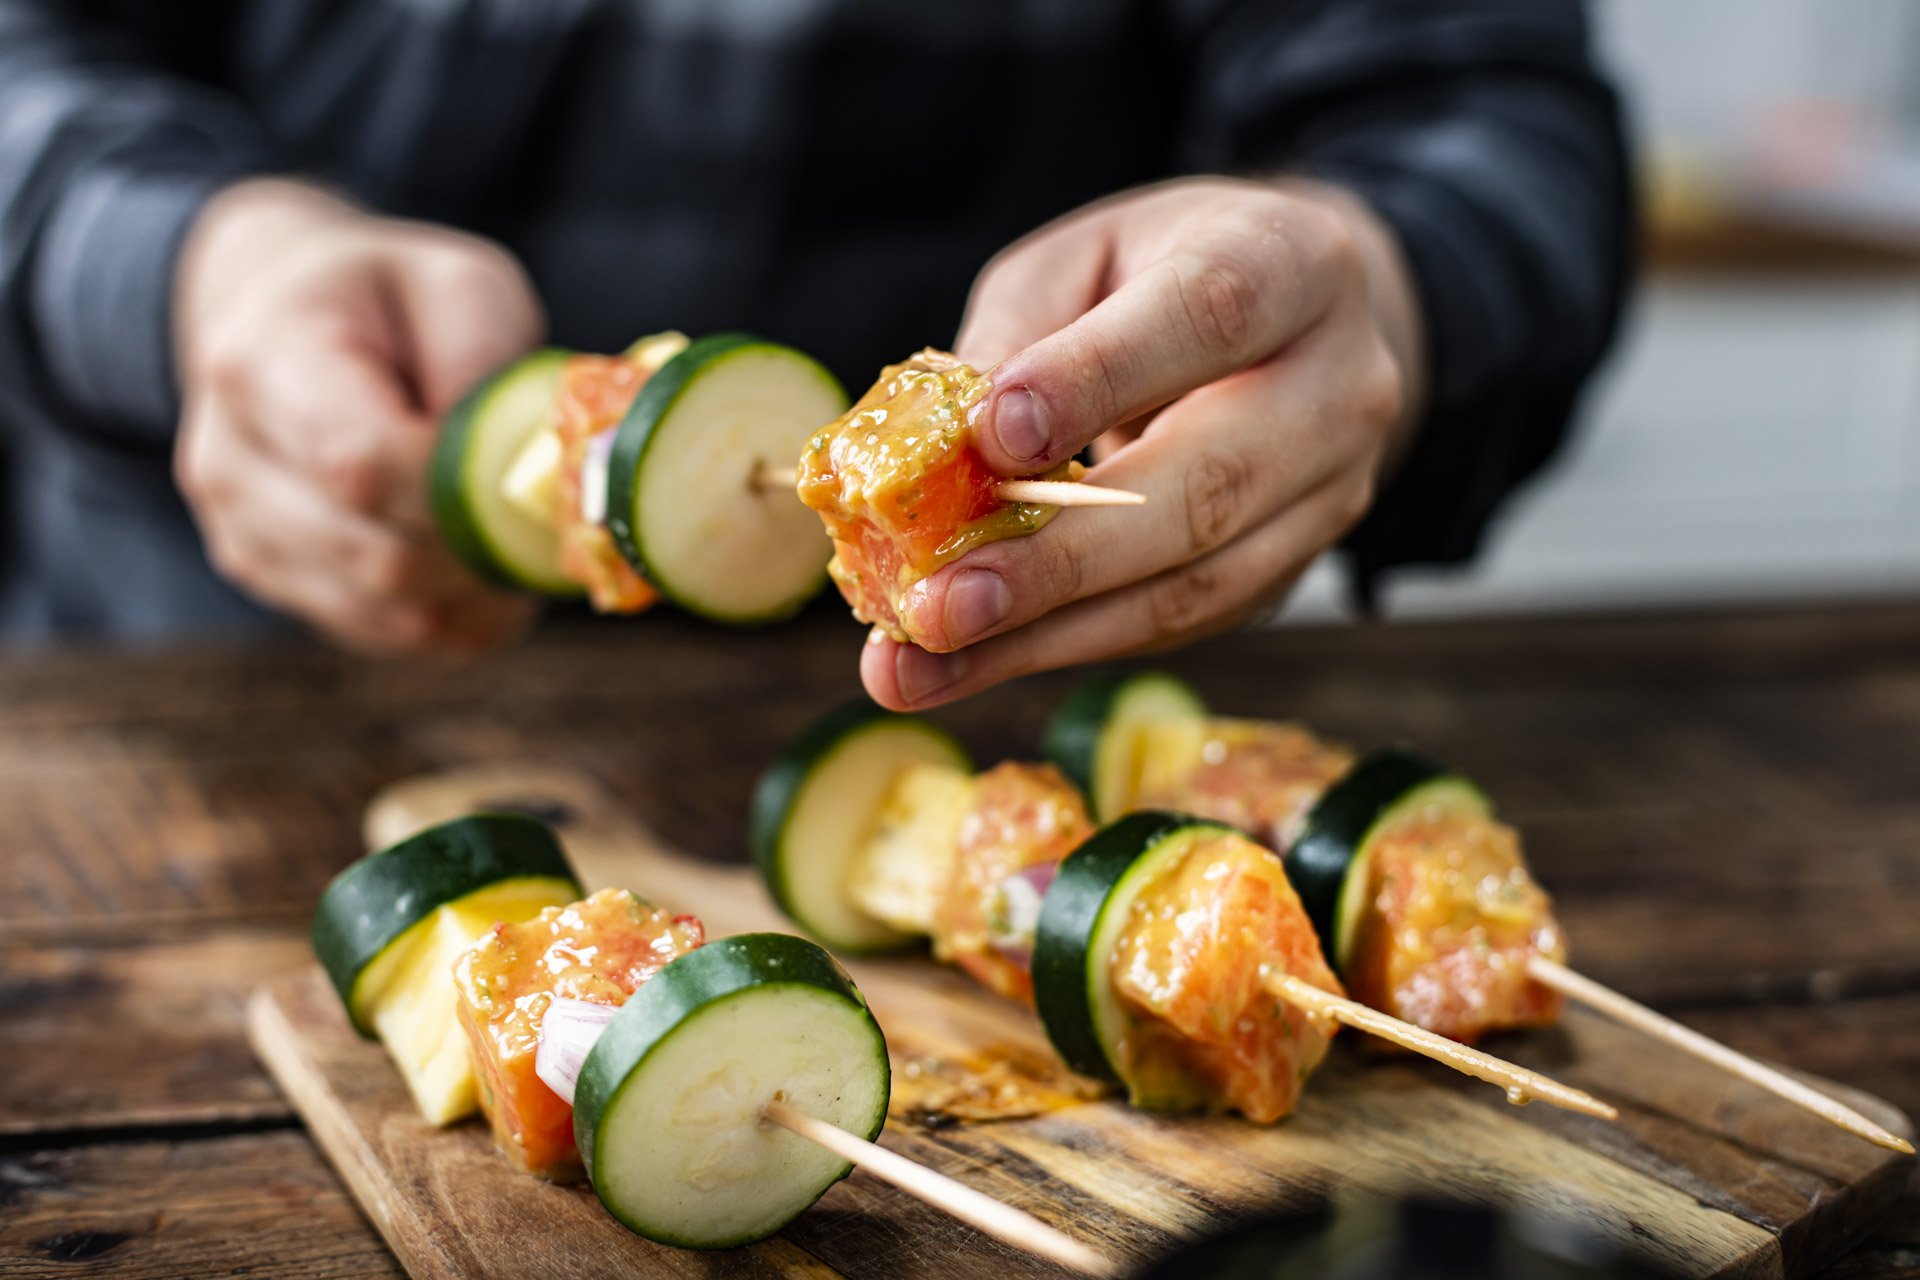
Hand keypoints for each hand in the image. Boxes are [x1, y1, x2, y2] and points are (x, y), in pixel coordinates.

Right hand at [173, 179, 541, 654]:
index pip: (362, 465)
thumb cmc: (386, 300)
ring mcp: (242, 533)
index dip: (463, 489)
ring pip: (388, 614)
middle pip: (378, 556)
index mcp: (262, 364)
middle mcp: (228, 461)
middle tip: (552, 516)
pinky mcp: (276, 580)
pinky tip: (490, 567)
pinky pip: (388, 635)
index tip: (532, 469)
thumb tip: (511, 461)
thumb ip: (484, 357)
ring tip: (524, 536)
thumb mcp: (454, 281)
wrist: (284, 316)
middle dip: (485, 548)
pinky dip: (460, 619)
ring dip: (480, 593)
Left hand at [861, 177, 1424, 708]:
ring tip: (923, 662)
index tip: (991, 436)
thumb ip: (1019, 335)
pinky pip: (1172, 625)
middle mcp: (1337, 387)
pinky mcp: (1287, 571)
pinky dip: (1058, 647)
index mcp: (1293, 266)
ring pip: (1190, 586)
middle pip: (1207, 487)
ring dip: (1043, 636)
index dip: (1096, 380)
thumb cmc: (1165, 275)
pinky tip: (968, 662)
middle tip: (938, 604)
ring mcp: (1328, 495)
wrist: (1299, 322)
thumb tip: (940, 453)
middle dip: (1057, 560)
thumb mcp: (1085, 260)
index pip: (1205, 318)